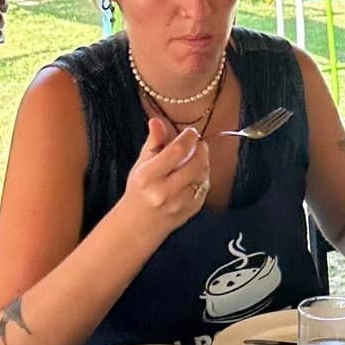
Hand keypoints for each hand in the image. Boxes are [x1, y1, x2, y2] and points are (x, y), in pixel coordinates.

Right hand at [121, 119, 210, 236]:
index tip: (191, 132)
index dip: (188, 138)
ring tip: (195, 158)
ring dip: (203, 163)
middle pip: (195, 163)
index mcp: (148, 177)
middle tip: (198, 144)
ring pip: (203, 175)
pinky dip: (203, 177)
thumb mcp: (141, 164)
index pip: (176, 151)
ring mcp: (180, 203)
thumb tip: (157, 120)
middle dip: (200, 150)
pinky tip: (194, 175)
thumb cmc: (139, 190)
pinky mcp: (192, 210)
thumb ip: (153, 142)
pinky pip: (205, 186)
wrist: (139, 224)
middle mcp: (164, 191)